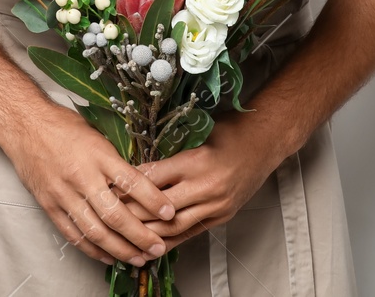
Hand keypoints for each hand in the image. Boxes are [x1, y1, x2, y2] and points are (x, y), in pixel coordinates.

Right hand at [0, 105, 178, 267]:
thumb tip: (141, 183)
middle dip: (140, 236)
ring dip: (119, 249)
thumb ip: (116, 160)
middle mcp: (82, 176)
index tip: (170, 212)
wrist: (24, 125)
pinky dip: (92, 250)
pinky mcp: (49, 206)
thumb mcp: (97, 134)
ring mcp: (64, 194)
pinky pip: (73, 234)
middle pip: (115, 214)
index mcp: (97, 154)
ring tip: (138, 259)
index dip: (153, 199)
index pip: (131, 181)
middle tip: (158, 247)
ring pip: (95, 231)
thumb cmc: (63, 125)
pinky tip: (108, 257)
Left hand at [124, 114, 285, 253]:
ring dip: (149, 231)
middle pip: (160, 207)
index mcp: (196, 162)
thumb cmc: (230, 132)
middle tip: (109, 212)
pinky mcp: (222, 216)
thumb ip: (169, 155)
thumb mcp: (196, 134)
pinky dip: (169, 239)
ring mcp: (216, 205)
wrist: (265, 143)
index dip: (129, 184)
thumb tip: (136, 169)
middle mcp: (206, 187)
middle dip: (132, 212)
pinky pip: (190, 233)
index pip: (153, 178)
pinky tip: (152, 242)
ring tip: (126, 232)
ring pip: (174, 226)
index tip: (109, 186)